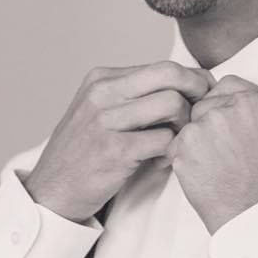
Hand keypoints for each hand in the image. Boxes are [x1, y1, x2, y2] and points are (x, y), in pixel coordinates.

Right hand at [24, 61, 214, 221]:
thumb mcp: (100, 110)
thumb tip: (185, 82)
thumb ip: (134, 94)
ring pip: (172, 104)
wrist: (51, 190)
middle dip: (198, 92)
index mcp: (102, 78)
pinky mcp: (114, 150)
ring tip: (177, 141)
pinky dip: (171, 151)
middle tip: (205, 112)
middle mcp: (102, 93)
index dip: (192, 80)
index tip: (204, 97)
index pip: (162, 66)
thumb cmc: (85, 152)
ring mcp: (106, 121)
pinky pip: (165, 139)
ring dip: (185, 125)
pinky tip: (161, 162)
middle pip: (171, 75)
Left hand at [167, 75, 257, 234]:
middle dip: (207, 123)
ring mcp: (210, 122)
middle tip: (220, 152)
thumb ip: (257, 111)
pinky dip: (184, 158)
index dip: (221, 105)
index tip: (224, 123)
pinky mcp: (187, 142)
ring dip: (195, 141)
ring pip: (190, 123)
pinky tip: (204, 174)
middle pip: (205, 102)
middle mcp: (238, 106)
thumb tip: (234, 101)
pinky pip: (176, 143)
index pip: (228, 84)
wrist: (256, 217)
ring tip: (215, 166)